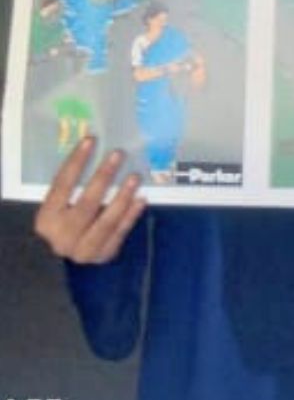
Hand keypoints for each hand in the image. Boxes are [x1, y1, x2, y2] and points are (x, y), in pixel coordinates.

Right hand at [34, 137, 145, 264]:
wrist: (68, 258)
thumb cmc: (66, 223)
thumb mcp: (61, 207)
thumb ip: (73, 187)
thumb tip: (94, 150)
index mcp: (46, 219)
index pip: (61, 186)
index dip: (76, 162)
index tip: (90, 141)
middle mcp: (61, 236)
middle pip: (86, 203)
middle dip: (103, 177)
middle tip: (118, 154)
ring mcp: (83, 249)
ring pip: (106, 221)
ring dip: (122, 197)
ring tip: (135, 176)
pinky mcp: (103, 255)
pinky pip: (120, 232)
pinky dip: (131, 215)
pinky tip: (141, 198)